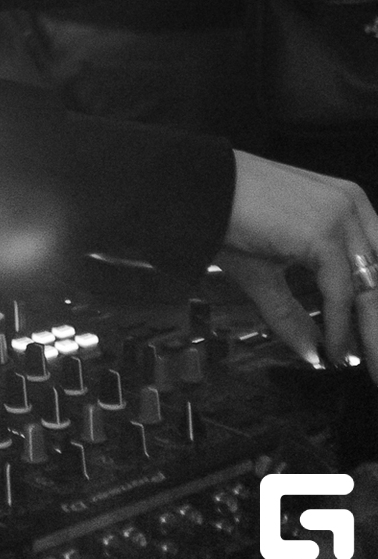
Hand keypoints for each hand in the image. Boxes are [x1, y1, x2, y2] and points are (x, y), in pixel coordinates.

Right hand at [219, 150, 377, 378]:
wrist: (198, 191)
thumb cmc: (226, 220)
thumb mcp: (268, 271)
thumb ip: (294, 312)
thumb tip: (313, 354)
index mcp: (347, 205)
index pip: (377, 264)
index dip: (373, 309)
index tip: (368, 343)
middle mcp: (351, 206)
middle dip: (374, 327)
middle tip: (372, 364)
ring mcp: (339, 217)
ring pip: (370, 291)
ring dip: (369, 336)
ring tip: (365, 367)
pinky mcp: (323, 233)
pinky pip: (341, 293)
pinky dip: (340, 329)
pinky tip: (336, 353)